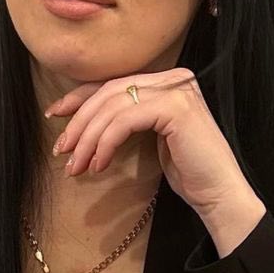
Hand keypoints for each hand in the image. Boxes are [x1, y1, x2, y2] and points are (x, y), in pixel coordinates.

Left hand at [46, 67, 260, 224]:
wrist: (219, 194)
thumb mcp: (149, 137)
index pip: (114, 84)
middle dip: (79, 121)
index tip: (55, 115)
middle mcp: (174, 78)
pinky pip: (125, 121)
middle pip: (110, 92)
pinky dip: (105, 143)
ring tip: (76, 165)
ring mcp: (177, 90)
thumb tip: (81, 119)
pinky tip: (99, 165)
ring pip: (113, 106)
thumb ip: (126, 119)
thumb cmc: (186, 171)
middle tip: (61, 150)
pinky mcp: (175, 108)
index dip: (80, 98)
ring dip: (88, 138)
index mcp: (168, 81)